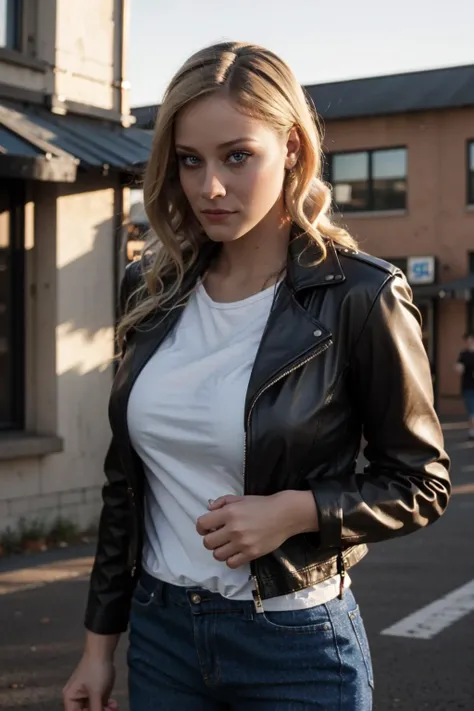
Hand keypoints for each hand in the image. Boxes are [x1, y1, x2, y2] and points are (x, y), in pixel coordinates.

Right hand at [63, 654, 116, 710]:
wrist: (103, 650)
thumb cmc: (96, 671)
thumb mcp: (96, 693)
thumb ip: (96, 710)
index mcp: (70, 698)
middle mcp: (76, 698)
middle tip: (110, 710)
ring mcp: (86, 694)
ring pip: (93, 709)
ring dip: (104, 710)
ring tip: (114, 707)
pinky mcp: (95, 690)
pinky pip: (99, 703)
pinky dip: (106, 705)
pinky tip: (113, 704)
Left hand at [196, 492, 314, 568]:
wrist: (284, 514)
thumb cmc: (261, 505)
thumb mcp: (240, 498)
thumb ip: (222, 502)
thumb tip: (209, 511)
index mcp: (229, 512)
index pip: (202, 524)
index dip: (202, 527)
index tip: (208, 528)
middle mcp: (233, 528)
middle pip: (207, 543)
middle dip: (211, 539)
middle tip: (219, 537)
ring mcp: (242, 543)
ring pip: (217, 555)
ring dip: (220, 550)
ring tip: (228, 545)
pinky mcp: (251, 554)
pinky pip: (231, 563)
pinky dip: (231, 559)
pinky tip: (236, 552)